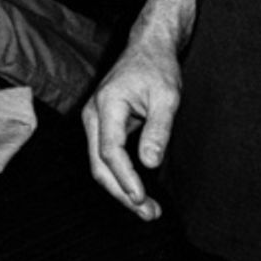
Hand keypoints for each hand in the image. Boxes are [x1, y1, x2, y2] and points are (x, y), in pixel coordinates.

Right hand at [82, 40, 180, 219]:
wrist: (148, 47)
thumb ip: (158, 129)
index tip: (141, 198)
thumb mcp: (167, 96)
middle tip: (149, 213)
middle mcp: (94, 115)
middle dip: (122, 193)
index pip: (110, 151)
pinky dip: (121, 177)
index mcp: (107, 105)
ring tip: (148, 209)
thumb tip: (149, 163)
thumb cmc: (157, 67)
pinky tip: (138, 191)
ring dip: (121, 189)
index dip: (125, 178)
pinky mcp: (102, 127)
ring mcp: (95, 122)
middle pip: (99, 165)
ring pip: (100, 165)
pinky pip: (106, 158)